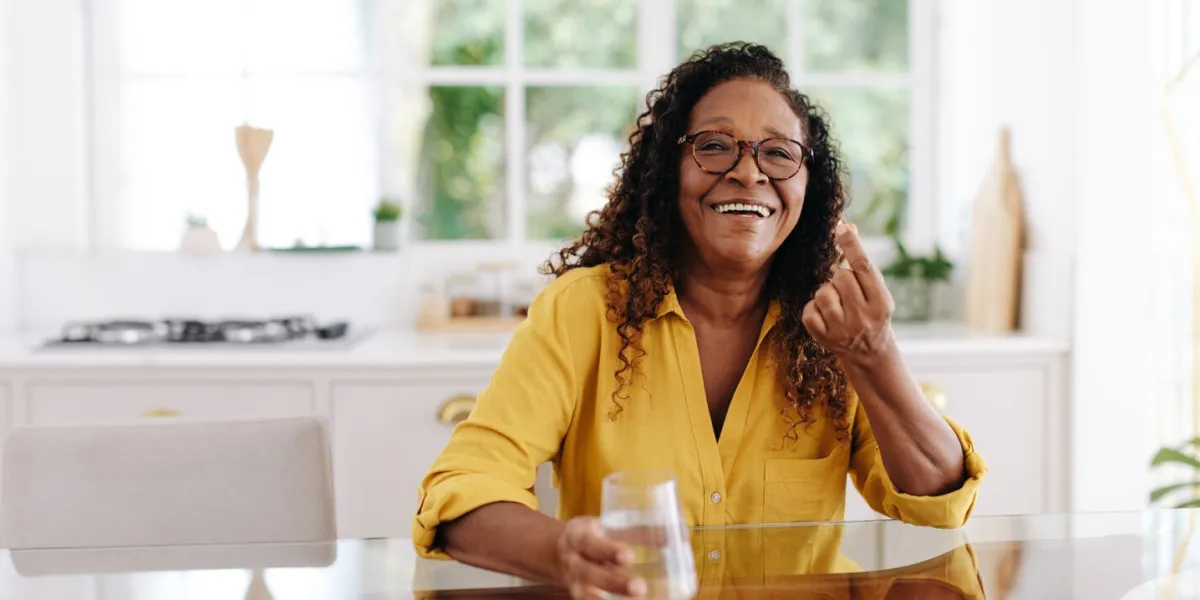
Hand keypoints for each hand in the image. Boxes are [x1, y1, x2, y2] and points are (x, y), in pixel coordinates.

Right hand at [556, 517, 646, 598]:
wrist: (558, 553)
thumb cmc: (592, 538)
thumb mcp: (605, 528)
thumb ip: (637, 532)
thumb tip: (675, 533)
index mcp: (579, 537)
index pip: (590, 543)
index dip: (608, 551)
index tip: (628, 556)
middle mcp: (573, 561)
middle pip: (589, 573)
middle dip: (615, 583)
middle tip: (640, 587)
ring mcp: (574, 583)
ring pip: (586, 595)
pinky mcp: (579, 596)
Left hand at [802, 222, 896, 366]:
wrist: (869, 353)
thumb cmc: (871, 311)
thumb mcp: (875, 289)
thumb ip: (861, 260)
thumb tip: (847, 226)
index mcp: (882, 303)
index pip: (864, 267)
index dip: (851, 244)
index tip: (841, 227)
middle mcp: (864, 317)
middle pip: (841, 277)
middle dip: (840, 277)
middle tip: (847, 290)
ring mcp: (843, 330)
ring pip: (823, 292)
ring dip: (826, 291)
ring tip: (837, 302)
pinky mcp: (823, 338)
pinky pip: (809, 309)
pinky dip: (814, 307)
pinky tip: (827, 314)